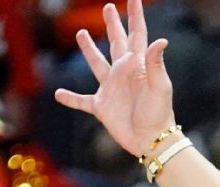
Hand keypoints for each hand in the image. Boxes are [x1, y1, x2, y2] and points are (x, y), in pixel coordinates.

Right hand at [53, 0, 175, 158]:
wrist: (152, 140)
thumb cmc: (159, 114)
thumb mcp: (160, 87)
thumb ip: (155, 64)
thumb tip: (160, 40)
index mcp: (138, 66)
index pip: (137, 35)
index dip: (135, 16)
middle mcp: (123, 73)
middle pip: (116, 43)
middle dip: (113, 25)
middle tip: (108, 8)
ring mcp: (111, 89)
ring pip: (96, 64)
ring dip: (89, 50)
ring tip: (82, 34)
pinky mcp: (102, 107)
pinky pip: (82, 101)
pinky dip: (70, 98)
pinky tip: (58, 93)